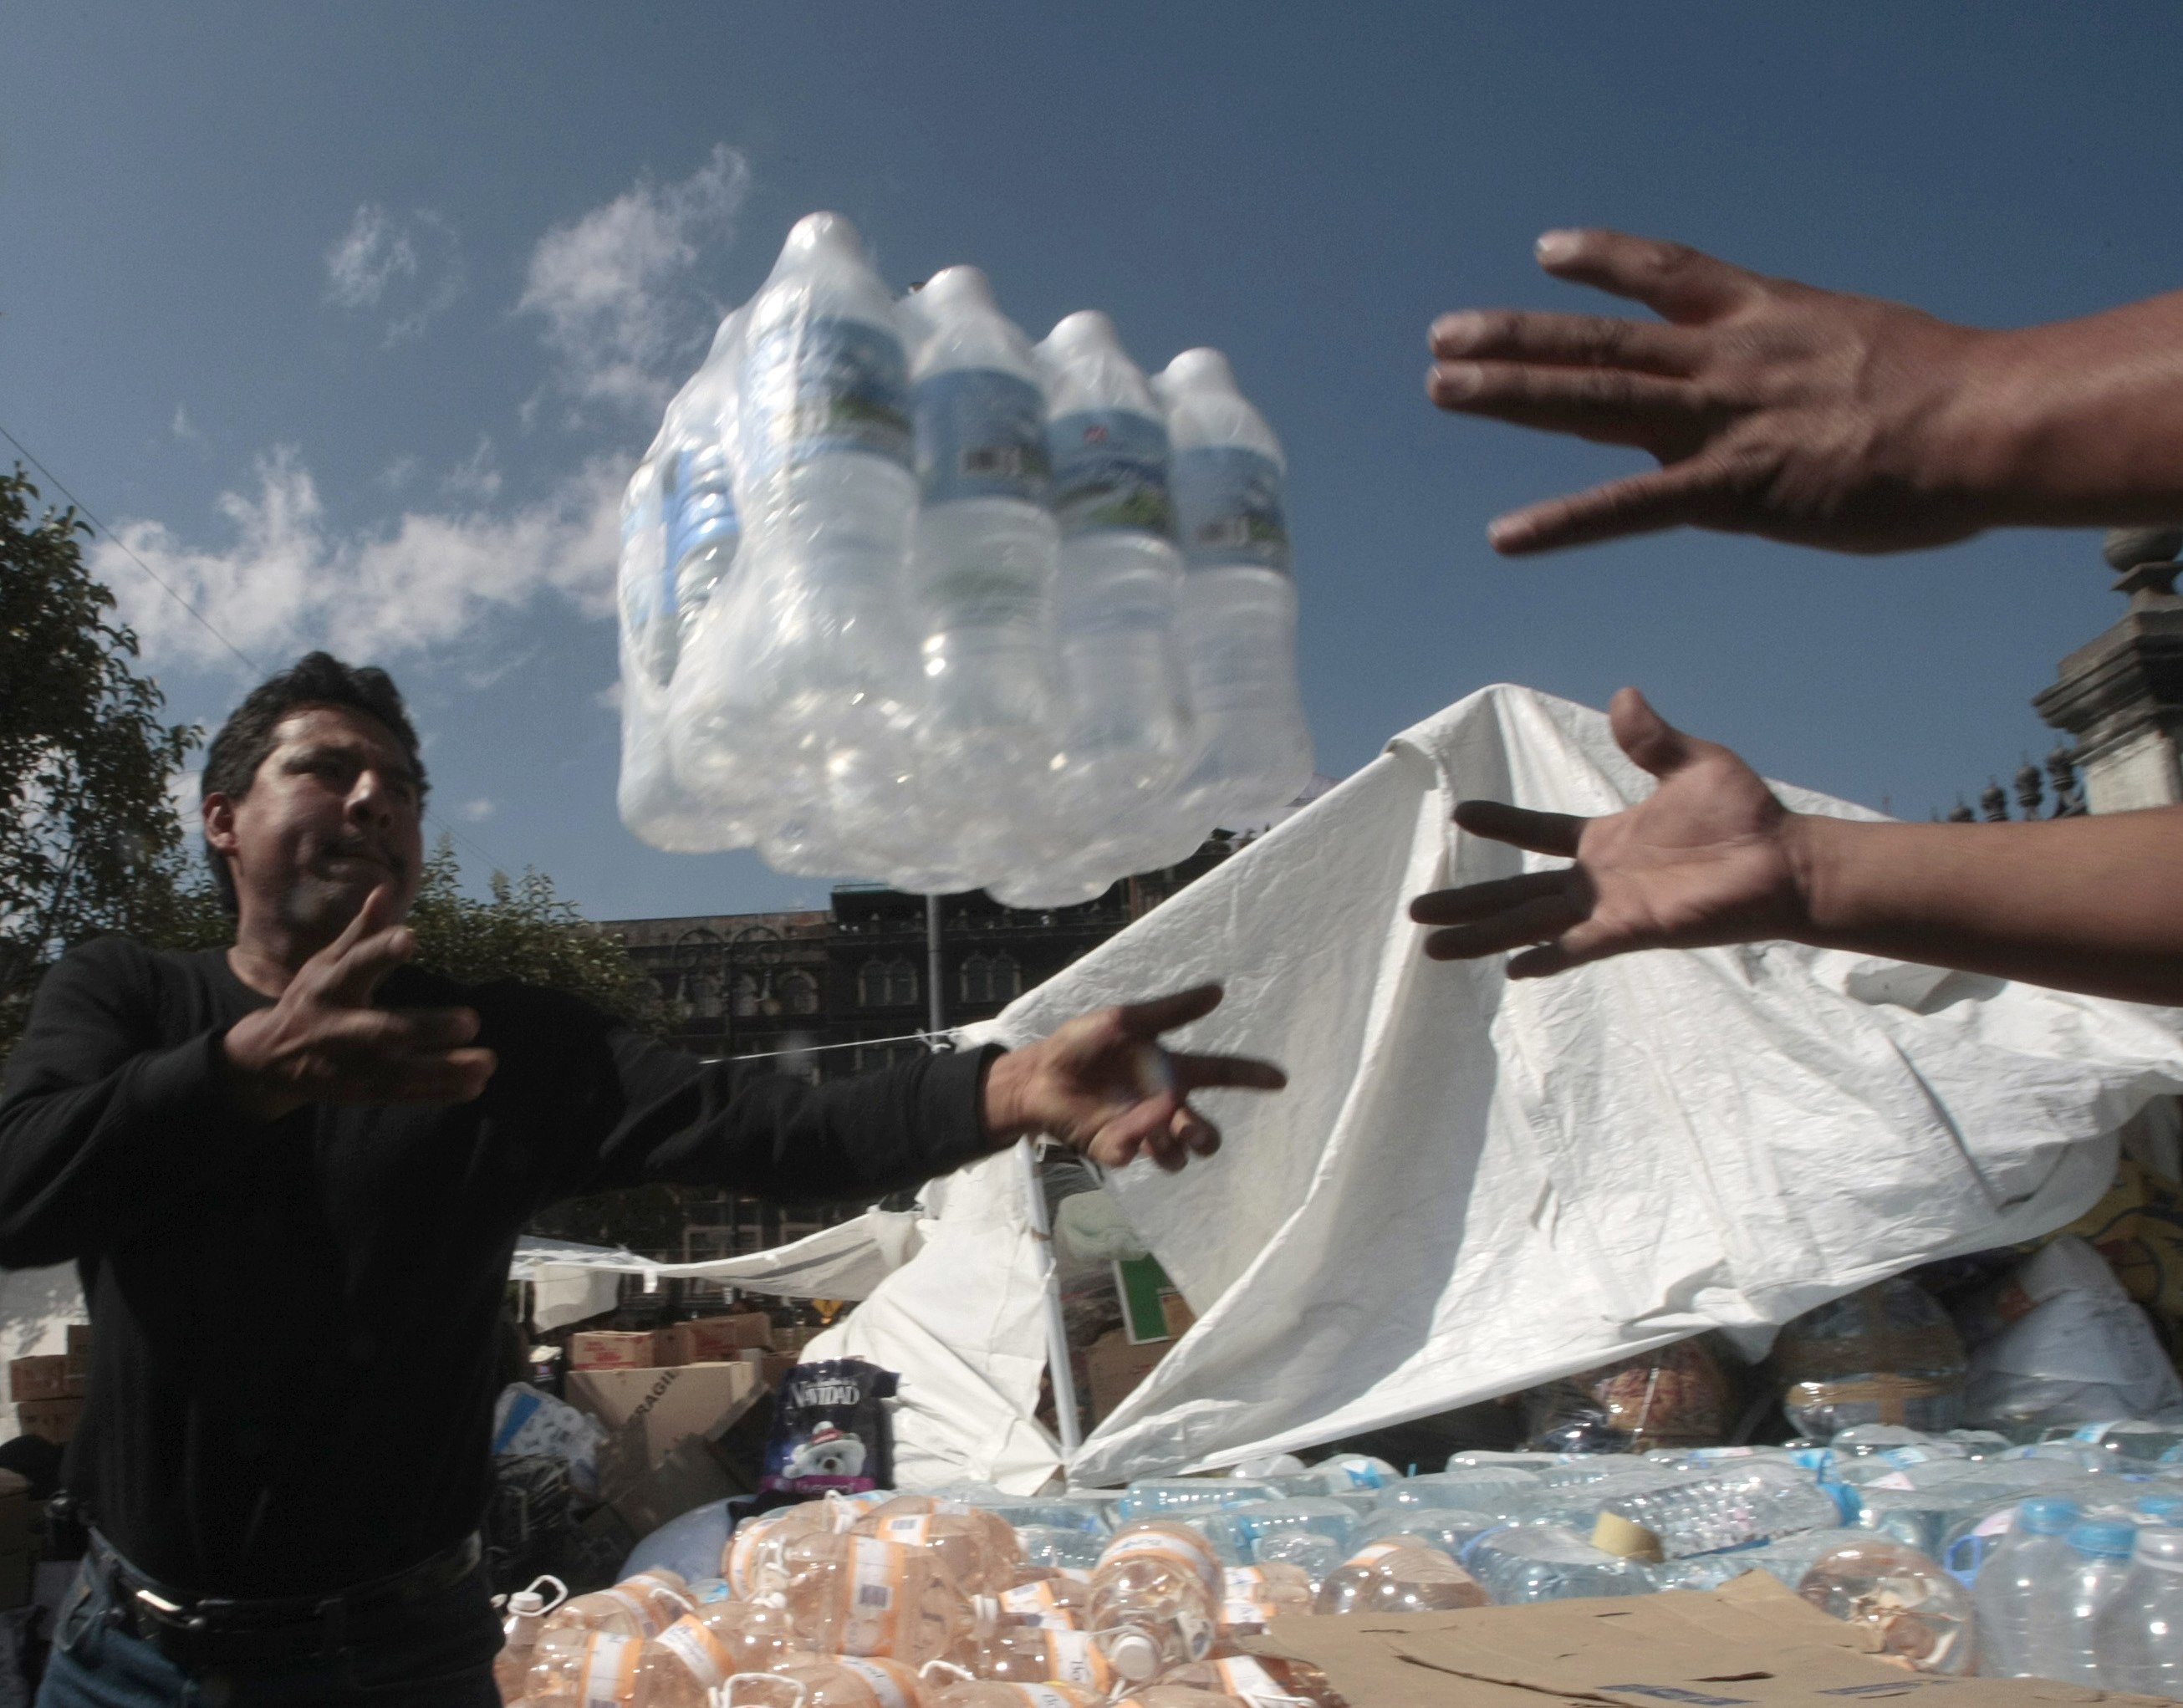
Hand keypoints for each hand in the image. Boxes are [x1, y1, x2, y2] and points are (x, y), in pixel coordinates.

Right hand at [219, 885, 498, 1120]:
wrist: (269, 1061)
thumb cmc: (311, 999)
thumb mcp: (325, 963)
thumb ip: (361, 932)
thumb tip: (385, 890)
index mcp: (329, 988)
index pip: (355, 967)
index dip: (379, 952)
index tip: (409, 937)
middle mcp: (339, 1029)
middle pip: (383, 1031)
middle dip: (426, 1029)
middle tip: (471, 1022)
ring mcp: (351, 1066)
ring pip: (401, 1072)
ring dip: (445, 1069)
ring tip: (488, 1062)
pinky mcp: (362, 1091)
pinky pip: (404, 1094)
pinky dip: (439, 1092)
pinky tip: (477, 1085)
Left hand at [981, 985, 1285, 1171]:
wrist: (1037, 1075)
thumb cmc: (1081, 1045)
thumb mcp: (1124, 1021)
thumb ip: (1169, 1012)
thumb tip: (1218, 991)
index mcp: (1171, 1069)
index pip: (1221, 1072)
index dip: (1251, 1075)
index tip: (1280, 1079)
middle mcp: (1162, 1104)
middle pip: (1203, 1129)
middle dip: (1205, 1135)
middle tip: (1191, 1131)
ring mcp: (1139, 1130)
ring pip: (1175, 1154)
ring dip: (1172, 1148)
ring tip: (1157, 1136)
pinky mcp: (1113, 1147)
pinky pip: (1132, 1155)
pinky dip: (1129, 1146)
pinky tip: (1118, 1135)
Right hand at [1410, 689, 1813, 976]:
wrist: (1786, 862)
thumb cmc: (1746, 817)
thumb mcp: (1694, 764)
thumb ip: (1651, 739)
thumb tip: (1624, 694)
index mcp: (1607, 839)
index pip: (1539, 833)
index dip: (1502, 823)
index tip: (1459, 812)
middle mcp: (1598, 879)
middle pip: (1515, 891)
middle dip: (1465, 900)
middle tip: (1415, 909)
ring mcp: (1610, 908)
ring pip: (1529, 922)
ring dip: (1482, 934)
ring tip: (1434, 948)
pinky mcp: (1632, 930)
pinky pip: (1577, 946)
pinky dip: (1546, 958)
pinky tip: (1510, 970)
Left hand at [1427, 229, 1997, 554]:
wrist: (1983, 421)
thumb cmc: (1948, 391)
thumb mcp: (1865, 346)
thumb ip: (1808, 360)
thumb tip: (1801, 381)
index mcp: (1760, 316)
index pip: (1665, 275)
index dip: (1602, 261)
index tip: (1548, 251)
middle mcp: (1722, 358)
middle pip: (1597, 339)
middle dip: (1517, 337)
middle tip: (1445, 335)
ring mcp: (1717, 421)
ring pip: (1591, 398)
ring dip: (1510, 393)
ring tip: (1441, 387)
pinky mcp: (1730, 489)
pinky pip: (1626, 508)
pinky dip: (1562, 523)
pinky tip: (1505, 537)